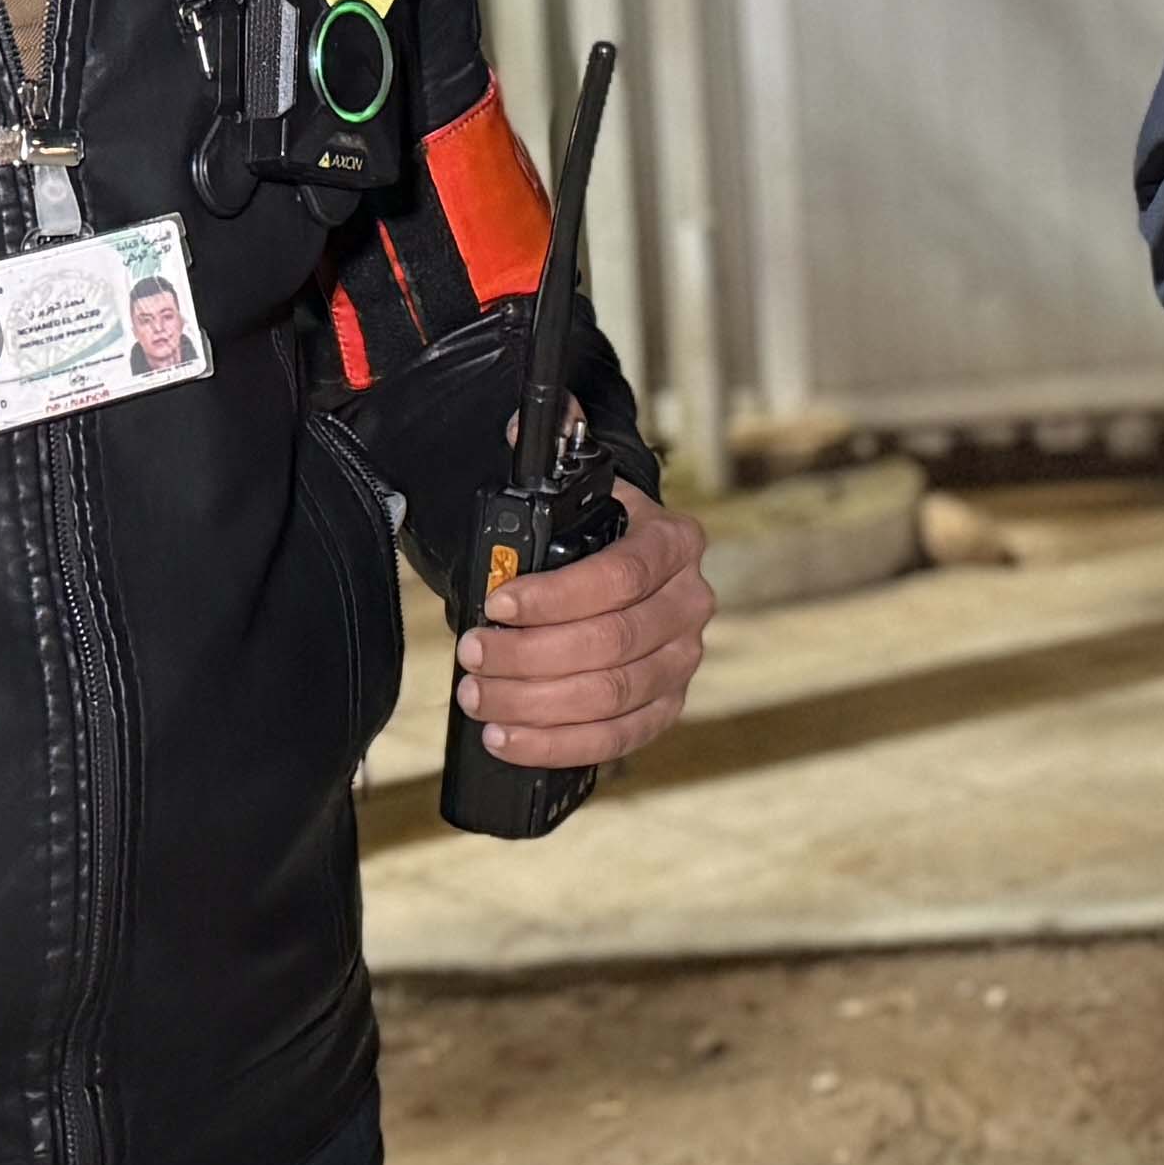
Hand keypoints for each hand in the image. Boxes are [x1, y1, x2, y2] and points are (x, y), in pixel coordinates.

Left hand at [459, 478, 710, 763]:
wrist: (620, 575)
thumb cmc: (589, 538)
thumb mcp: (574, 493)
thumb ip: (552, 453)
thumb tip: (526, 420)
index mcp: (674, 543)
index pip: (621, 575)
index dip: (555, 597)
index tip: (497, 604)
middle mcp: (691, 603)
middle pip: (613, 642)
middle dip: (530, 655)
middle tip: (472, 655)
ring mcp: (684, 660)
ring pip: (612, 696)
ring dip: (535, 703)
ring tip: (478, 696)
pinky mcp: (666, 707)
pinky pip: (618, 738)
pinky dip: (558, 744)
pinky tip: (508, 740)